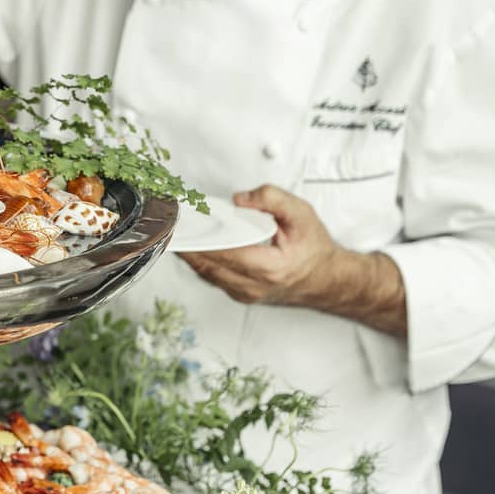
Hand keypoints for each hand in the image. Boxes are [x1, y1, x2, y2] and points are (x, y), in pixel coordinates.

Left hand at [179, 185, 407, 334]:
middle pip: (206, 264)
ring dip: (188, 251)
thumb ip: (272, 200)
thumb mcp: (302, 214)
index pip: (224, 253)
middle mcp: (253, 286)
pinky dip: (199, 259)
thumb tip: (239, 199)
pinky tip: (190, 242)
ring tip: (173, 229)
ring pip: (204, 272)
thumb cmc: (314, 248)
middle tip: (167, 221)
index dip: (200, 237)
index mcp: (270, 268)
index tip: (180, 222)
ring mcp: (244, 294)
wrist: (327, 280)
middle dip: (186, 242)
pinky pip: (210, 276)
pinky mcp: (238, 294)